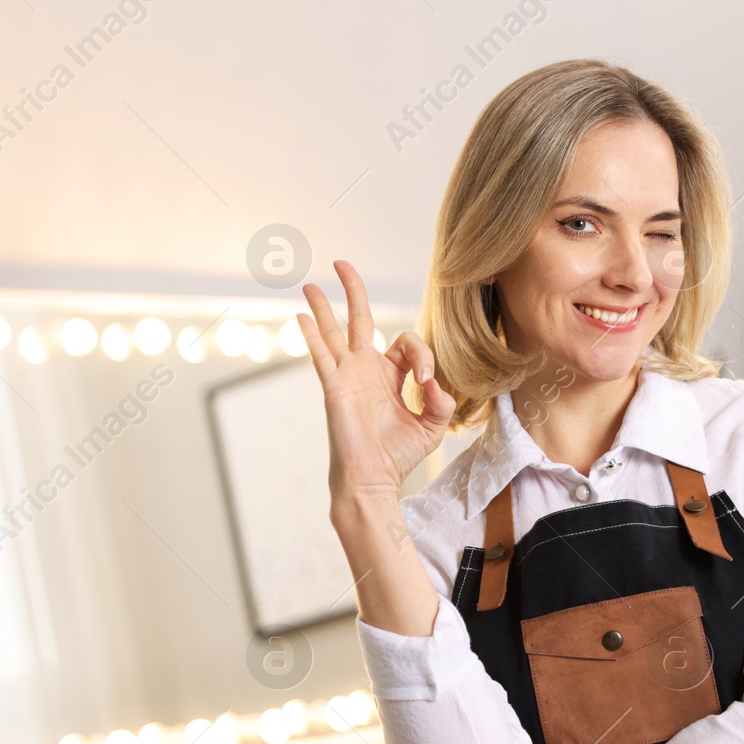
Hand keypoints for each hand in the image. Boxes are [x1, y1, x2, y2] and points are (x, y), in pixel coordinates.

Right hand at [297, 261, 455, 499]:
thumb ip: (441, 401)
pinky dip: (312, 335)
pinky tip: (302, 314)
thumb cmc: (399, 454)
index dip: (422, 355)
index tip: (427, 382)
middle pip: (359, 320)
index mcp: (390, 374)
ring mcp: (348, 376)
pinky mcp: (335, 387)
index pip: (406, 343)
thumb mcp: (433, 426)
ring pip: (334, 332)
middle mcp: (367, 369)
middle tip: (342, 264)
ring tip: (311, 284)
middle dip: (353, 291)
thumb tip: (434, 383)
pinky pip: (322, 355)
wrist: (374, 478)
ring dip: (323, 307)